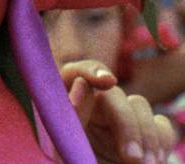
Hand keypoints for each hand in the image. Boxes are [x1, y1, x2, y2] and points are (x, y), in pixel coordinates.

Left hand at [63, 59, 177, 163]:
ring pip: (139, 106)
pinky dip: (161, 142)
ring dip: (146, 136)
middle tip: (132, 158)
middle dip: (128, 125)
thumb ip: (72, 117)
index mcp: (67, 104)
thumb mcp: (63, 148)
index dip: (92, 70)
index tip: (107, 81)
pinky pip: (161, 126)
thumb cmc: (72, 161)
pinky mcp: (145, 134)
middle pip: (115, 95)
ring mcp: (121, 118)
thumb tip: (84, 85)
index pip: (77, 72)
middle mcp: (94, 105)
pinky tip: (153, 162)